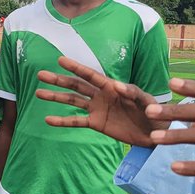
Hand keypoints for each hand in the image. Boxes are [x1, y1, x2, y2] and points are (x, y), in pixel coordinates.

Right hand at [36, 57, 165, 146]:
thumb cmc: (155, 114)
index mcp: (112, 86)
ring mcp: (97, 109)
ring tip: (38, 93)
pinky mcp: (97, 124)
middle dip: (59, 80)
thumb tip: (117, 85)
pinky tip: (48, 120)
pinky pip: (76, 121)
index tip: (60, 60)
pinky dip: (62, 121)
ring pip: (72, 101)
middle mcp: (101, 96)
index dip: (76, 67)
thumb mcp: (147, 101)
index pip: (90, 75)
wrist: (155, 133)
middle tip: (41, 74)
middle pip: (76, 86)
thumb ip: (133, 92)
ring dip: (56, 97)